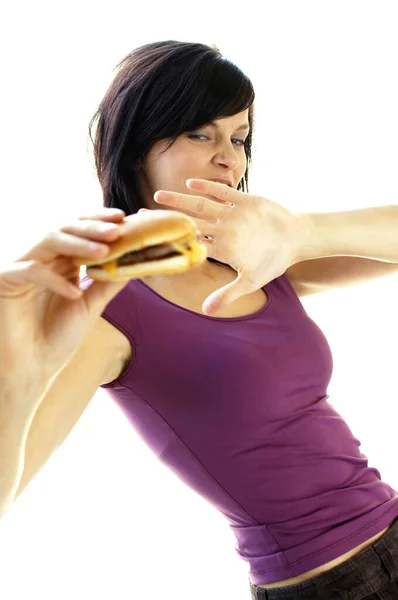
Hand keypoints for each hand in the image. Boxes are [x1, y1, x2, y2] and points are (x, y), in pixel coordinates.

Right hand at [0, 208, 128, 393]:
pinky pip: (31, 270)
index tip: (123, 218)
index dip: (99, 221)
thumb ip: (109, 282)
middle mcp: (41, 257)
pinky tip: (75, 293)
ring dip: (77, 244)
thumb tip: (137, 261)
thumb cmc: (58, 336)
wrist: (32, 366)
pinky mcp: (5, 279)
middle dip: (92, 227)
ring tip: (103, 251)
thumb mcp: (91, 305)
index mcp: (60, 260)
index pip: (79, 230)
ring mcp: (21, 265)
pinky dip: (54, 280)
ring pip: (48, 240)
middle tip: (116, 229)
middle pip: (66, 228)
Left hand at [153, 179, 308, 314]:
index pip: (190, 244)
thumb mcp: (251, 281)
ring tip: (158, 196)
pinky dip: (209, 188)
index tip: (149, 242)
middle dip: (166, 219)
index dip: (170, 242)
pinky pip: (223, 193)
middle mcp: (221, 229)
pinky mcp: (244, 200)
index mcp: (220, 248)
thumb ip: (228, 294)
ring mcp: (230, 214)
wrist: (295, 240)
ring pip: (200, 205)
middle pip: (188, 222)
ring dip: (179, 200)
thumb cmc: (273, 261)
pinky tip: (191, 183)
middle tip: (141, 217)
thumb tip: (206, 311)